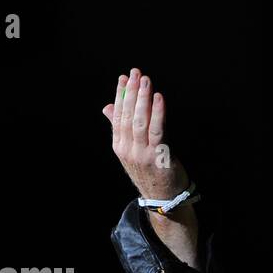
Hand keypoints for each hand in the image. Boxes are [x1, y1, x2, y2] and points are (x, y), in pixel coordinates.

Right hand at [102, 68, 187, 200]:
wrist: (164, 199)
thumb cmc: (150, 172)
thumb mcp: (132, 151)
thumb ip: (121, 129)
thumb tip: (108, 107)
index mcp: (119, 146)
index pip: (117, 116)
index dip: (121, 95)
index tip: (124, 78)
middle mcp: (127, 149)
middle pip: (128, 116)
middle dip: (131, 92)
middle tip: (136, 73)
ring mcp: (142, 154)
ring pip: (140, 121)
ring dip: (143, 99)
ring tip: (146, 81)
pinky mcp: (158, 156)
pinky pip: (157, 130)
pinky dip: (158, 113)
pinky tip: (159, 98)